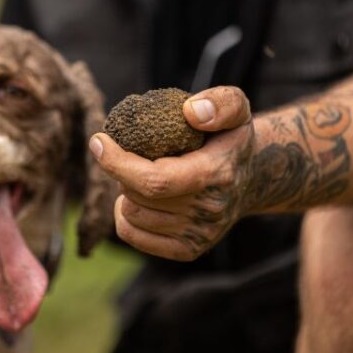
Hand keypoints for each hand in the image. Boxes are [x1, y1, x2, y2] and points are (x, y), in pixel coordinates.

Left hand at [88, 86, 253, 260]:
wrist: (253, 178)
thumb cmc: (231, 138)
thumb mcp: (237, 107)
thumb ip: (221, 103)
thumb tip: (191, 112)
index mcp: (216, 174)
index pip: (155, 181)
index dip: (118, 163)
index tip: (99, 141)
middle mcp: (209, 210)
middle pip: (138, 196)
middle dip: (124, 171)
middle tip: (133, 154)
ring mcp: (200, 234)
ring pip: (131, 215)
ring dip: (126, 193)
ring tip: (139, 175)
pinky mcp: (189, 250)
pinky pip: (133, 235)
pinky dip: (125, 216)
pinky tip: (137, 198)